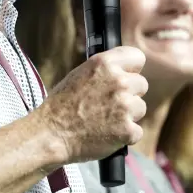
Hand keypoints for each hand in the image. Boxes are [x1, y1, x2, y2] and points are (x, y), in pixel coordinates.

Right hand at [38, 46, 147, 164]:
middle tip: (109, 104)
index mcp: (105, 64)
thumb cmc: (61, 106)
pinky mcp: (127, 130)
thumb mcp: (79, 75)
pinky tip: (107, 134)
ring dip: (128, 115)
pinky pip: (136, 131)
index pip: (137, 57)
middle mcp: (118, 82)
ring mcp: (125, 107)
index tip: (127, 75)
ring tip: (105, 120)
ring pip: (140, 108)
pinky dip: (125, 135)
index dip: (131, 69)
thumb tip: (123, 71)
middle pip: (142, 84)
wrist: (51, 134)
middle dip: (129, 94)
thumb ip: (104, 70)